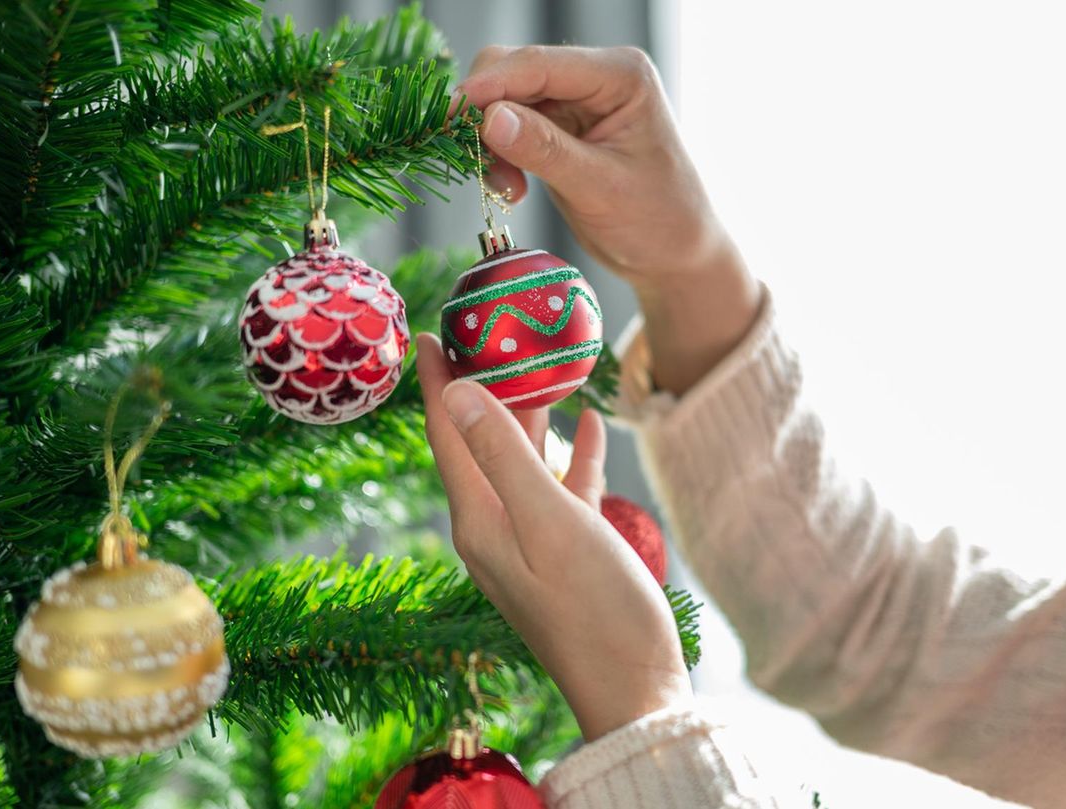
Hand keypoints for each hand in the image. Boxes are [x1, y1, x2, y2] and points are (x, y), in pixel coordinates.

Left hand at [417, 334, 692, 740]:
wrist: (635, 688)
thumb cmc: (595, 608)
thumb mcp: (548, 521)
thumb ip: (504, 456)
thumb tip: (460, 394)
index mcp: (478, 519)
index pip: (447, 434)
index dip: (437, 381)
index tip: (429, 331)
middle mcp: (493, 527)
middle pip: (479, 441)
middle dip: (482, 386)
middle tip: (490, 331)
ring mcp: (528, 541)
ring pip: (521, 460)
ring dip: (529, 413)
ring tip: (541, 361)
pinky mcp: (564, 553)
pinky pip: (558, 489)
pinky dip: (569, 454)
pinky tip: (589, 423)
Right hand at [455, 45, 762, 393]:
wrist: (675, 254)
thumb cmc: (657, 222)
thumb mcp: (599, 189)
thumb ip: (545, 151)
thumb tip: (490, 119)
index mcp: (621, 75)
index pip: (539, 64)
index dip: (488, 87)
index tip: (448, 117)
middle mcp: (597, 76)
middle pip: (514, 71)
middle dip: (487, 115)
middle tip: (480, 167)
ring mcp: (577, 99)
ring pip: (505, 99)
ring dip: (491, 141)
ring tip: (506, 189)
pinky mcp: (562, 125)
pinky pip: (511, 125)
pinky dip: (501, 154)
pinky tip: (512, 188)